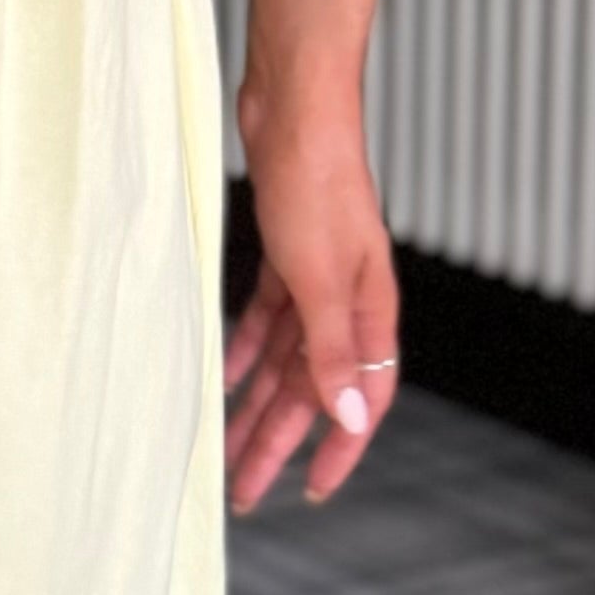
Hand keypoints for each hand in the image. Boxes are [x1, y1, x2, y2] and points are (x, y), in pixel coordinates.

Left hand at [224, 98, 397, 513]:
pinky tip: (225, 374)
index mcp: (368, 307)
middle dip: (280, 439)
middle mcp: (348, 298)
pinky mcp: (287, 253)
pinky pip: (268, 319)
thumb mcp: (319, 276)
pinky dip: (247, 349)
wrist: (294, 105)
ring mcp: (317, 275)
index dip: (342, 447)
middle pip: (315, 386)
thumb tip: (353, 414)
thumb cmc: (315, 178)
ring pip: (287, 357)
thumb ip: (334, 347)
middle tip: (246, 488)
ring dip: (257, 402)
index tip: (312, 489)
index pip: (366, 395)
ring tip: (225, 445)